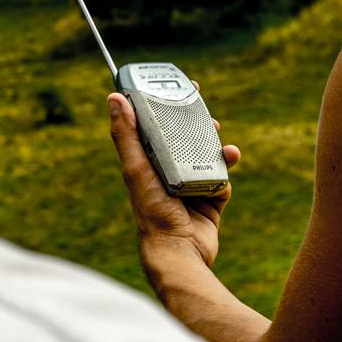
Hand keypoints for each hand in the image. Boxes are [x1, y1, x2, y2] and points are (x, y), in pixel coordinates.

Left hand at [107, 92, 239, 272]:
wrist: (178, 251)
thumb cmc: (151, 211)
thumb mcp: (136, 168)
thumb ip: (126, 135)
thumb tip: (114, 99)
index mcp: (148, 164)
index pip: (157, 128)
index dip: (167, 107)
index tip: (182, 90)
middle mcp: (167, 174)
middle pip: (185, 140)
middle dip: (198, 126)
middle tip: (208, 115)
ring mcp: (189, 188)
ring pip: (207, 157)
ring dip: (216, 147)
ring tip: (222, 142)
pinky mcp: (209, 202)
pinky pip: (221, 179)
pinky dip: (225, 171)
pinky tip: (228, 164)